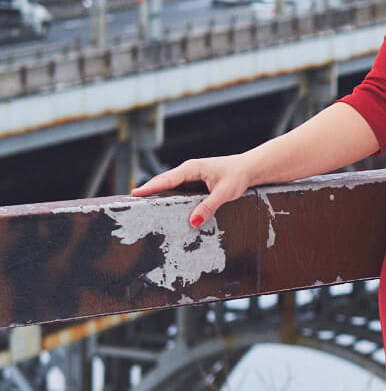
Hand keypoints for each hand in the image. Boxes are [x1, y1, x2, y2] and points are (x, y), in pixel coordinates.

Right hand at [131, 155, 253, 226]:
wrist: (249, 168)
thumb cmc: (237, 176)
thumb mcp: (224, 193)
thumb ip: (208, 207)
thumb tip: (192, 222)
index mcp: (192, 168)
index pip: (166, 179)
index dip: (150, 187)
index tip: (135, 193)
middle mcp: (188, 169)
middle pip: (163, 181)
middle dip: (148, 190)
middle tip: (131, 201)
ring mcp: (191, 175)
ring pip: (170, 185)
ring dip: (157, 193)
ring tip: (141, 205)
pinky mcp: (195, 181)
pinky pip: (178, 188)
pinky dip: (168, 194)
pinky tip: (163, 205)